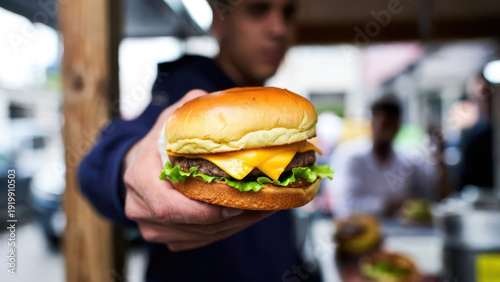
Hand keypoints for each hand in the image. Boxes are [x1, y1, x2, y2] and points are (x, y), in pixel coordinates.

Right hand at [123, 89, 274, 250]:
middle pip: (192, 225)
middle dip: (232, 219)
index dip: (204, 211)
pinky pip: (199, 241)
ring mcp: (151, 228)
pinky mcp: (165, 236)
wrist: (134, 167)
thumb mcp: (168, 121)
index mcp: (138, 178)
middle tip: (264, 205)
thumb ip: (190, 110)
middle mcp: (140, 209)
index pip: (169, 206)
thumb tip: (219, 101)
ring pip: (200, 237)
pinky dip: (224, 231)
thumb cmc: (155, 145)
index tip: (236, 205)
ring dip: (234, 226)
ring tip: (263, 209)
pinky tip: (246, 216)